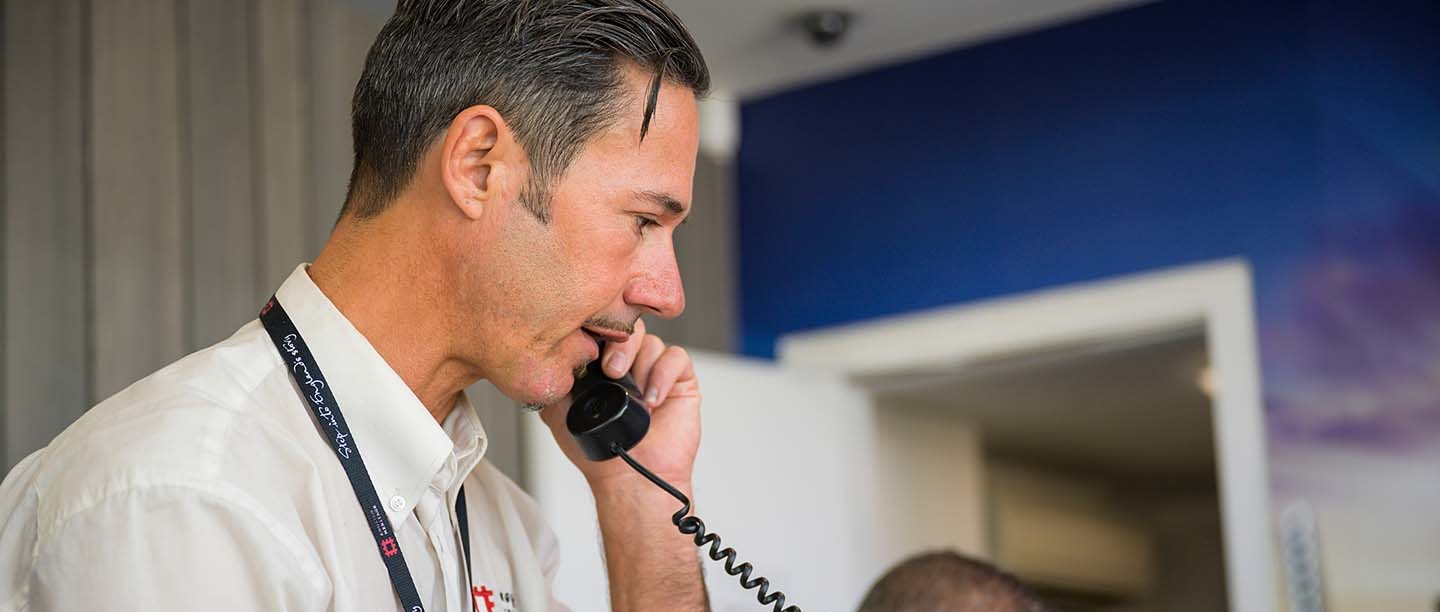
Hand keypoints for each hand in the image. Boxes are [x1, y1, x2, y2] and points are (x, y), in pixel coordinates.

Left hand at [539, 318, 700, 491]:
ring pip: (652, 341)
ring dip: (642, 363)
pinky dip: (663, 375)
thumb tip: (545, 358)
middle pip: (629, 327)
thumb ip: (553, 382)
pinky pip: (676, 358)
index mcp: (600, 365)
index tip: (591, 348)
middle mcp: (628, 363)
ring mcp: (653, 370)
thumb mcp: (560, 413)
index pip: (601, 331)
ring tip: (635, 394)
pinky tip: (653, 400)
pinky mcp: (679, 380)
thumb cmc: (598, 451)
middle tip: (612, 370)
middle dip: (620, 345)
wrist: (630, 478)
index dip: (598, 332)